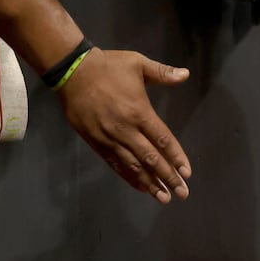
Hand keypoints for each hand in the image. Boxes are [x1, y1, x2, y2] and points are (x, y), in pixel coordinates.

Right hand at [56, 47, 191, 203]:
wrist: (73, 73)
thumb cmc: (109, 67)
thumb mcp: (138, 63)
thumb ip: (163, 72)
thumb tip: (185, 74)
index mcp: (139, 111)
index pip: (162, 139)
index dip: (175, 157)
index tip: (187, 172)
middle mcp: (126, 130)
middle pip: (150, 158)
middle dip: (167, 177)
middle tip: (181, 193)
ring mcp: (109, 138)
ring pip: (133, 165)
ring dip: (149, 182)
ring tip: (162, 197)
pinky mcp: (95, 143)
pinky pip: (114, 163)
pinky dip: (128, 176)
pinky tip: (139, 186)